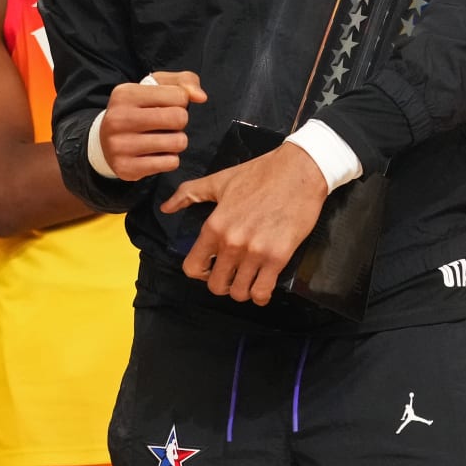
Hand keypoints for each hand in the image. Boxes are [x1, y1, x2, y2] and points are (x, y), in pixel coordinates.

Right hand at [98, 71, 205, 180]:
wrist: (105, 142)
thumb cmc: (139, 109)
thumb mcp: (156, 87)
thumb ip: (184, 82)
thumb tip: (201, 97)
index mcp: (125, 93)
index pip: (179, 95)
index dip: (180, 102)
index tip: (165, 106)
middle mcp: (118, 118)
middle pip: (179, 118)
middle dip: (180, 122)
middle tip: (168, 124)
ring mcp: (120, 145)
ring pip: (178, 142)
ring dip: (177, 141)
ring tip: (162, 139)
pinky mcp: (126, 168)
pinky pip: (170, 163)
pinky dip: (170, 159)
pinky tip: (156, 154)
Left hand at [160, 143, 326, 304]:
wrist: (299, 170)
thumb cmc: (260, 173)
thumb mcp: (219, 181)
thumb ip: (189, 194)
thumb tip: (166, 207)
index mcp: (214, 226)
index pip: (192, 268)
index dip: (199, 272)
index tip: (209, 267)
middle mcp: (232, 243)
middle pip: (216, 286)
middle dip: (222, 283)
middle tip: (231, 274)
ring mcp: (256, 252)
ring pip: (239, 293)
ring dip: (242, 290)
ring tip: (247, 280)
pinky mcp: (279, 257)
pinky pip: (263, 291)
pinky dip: (260, 295)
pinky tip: (262, 286)